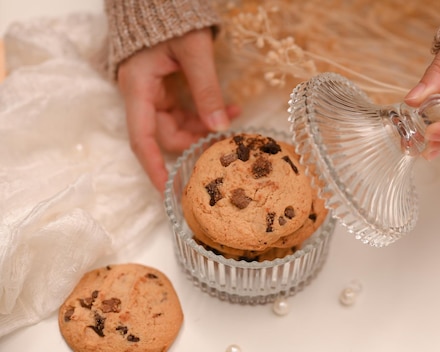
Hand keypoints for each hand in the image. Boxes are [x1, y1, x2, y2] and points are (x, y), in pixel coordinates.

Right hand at [117, 28, 239, 193]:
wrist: (159, 0)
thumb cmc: (170, 19)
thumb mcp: (193, 51)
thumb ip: (206, 88)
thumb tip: (219, 126)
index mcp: (138, 88)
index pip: (141, 139)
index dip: (154, 168)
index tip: (168, 193)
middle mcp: (141, 96)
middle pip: (165, 135)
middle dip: (197, 141)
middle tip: (228, 139)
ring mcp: (152, 94)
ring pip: (177, 126)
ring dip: (204, 127)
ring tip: (233, 117)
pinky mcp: (164, 90)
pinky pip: (183, 113)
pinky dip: (203, 115)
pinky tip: (227, 109)